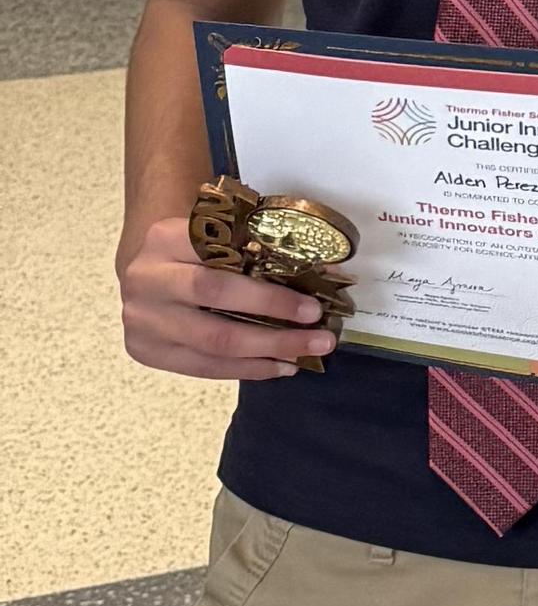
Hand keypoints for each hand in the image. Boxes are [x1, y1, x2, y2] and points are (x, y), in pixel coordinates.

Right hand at [118, 210, 335, 380]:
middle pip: (216, 299)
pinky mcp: (145, 350)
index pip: (223, 259)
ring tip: (307, 354)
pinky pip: (203, 367)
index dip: (269, 285)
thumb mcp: (214, 236)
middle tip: (319, 334)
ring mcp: (143, 319)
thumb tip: (327, 274)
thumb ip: (258, 247)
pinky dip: (246, 369)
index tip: (315, 303)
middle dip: (274, 320)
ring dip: (267, 352)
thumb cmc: (193, 253)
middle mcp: (148, 278)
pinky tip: (279, 367)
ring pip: (212, 342)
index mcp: (166, 238)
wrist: (143, 273)